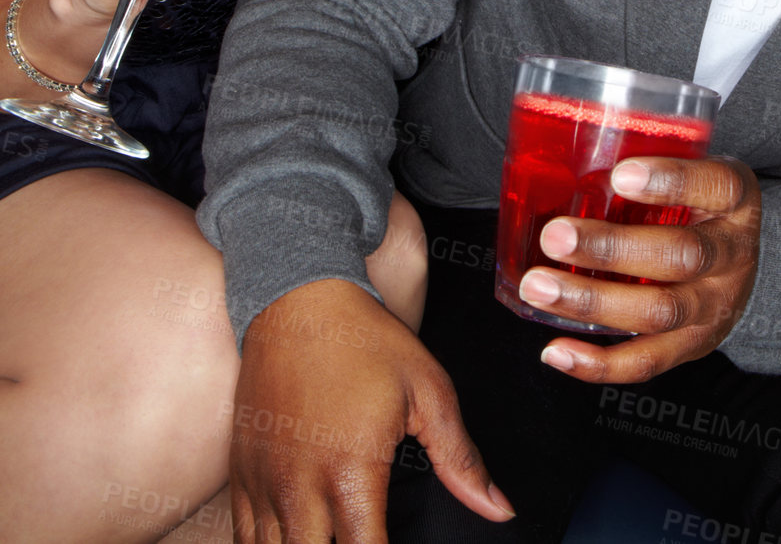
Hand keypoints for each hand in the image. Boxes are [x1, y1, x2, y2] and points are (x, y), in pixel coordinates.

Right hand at [231, 280, 512, 543]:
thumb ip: (460, 459)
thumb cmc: (366, 342)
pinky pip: (244, 537)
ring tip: (338, 536)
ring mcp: (262, 484)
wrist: (297, 300)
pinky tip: (299, 538)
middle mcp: (298, 489)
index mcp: (351, 474)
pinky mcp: (241, 474)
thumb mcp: (428, 391)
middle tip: (372, 539)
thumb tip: (499, 509)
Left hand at [516, 155, 761, 383]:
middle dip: (612, 248)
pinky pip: (645, 363)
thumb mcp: (694, 171)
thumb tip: (561, 143)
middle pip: (681, 256)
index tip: (620, 174)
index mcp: (736, 201)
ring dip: (592, 301)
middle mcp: (732, 256)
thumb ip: (649, 159)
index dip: (671, 181)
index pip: (716, 186)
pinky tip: (556, 351)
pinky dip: (597, 363)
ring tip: (539, 286)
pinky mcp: (690, 347)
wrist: (736, 265)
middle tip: (556, 235)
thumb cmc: (697, 206)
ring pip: (658, 312)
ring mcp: (713, 307)